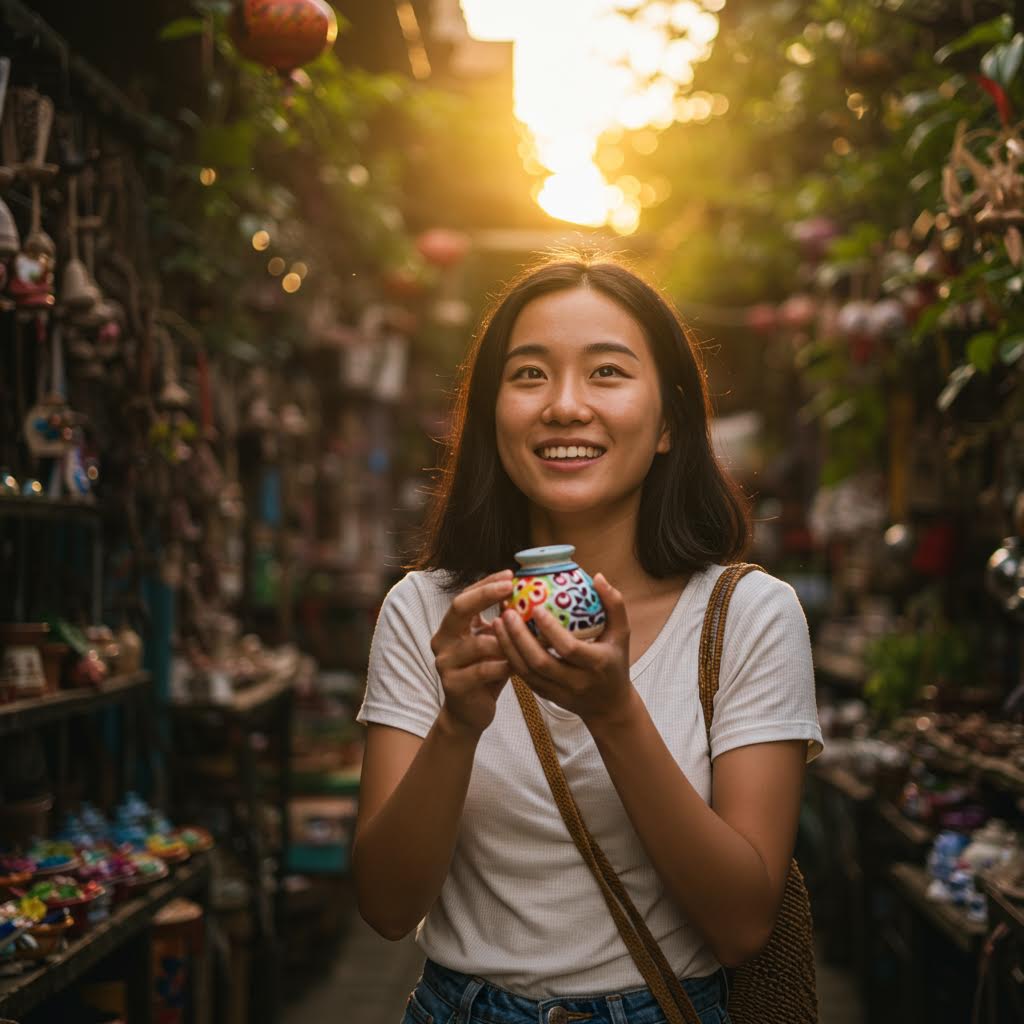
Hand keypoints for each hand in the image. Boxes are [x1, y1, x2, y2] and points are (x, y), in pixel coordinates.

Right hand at [430, 570, 513, 738]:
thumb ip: (501, 623)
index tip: (510, 574)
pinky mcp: (453, 684)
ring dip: (505, 639)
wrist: (469, 713)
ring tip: (526, 636)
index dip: (486, 583)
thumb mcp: (493, 643)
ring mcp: (444, 663)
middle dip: (486, 595)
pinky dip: (504, 665)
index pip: (466, 596)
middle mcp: (442, 640)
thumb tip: (530, 595)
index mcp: (451, 627)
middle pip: (459, 608)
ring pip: (478, 643)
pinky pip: (483, 670)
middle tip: (510, 587)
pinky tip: (518, 664)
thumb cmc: (486, 672)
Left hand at [492, 573, 633, 726]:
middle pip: (540, 662)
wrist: (610, 705)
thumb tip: (597, 576)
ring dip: (509, 647)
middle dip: (519, 637)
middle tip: (507, 612)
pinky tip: (501, 638)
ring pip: (526, 672)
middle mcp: (576, 681)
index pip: (569, 648)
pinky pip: (523, 677)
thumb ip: (614, 604)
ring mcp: (559, 692)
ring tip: (498, 622)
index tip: (536, 608)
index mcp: (597, 663)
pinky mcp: (545, 696)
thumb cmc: (615, 662)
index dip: (550, 629)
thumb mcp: (621, 633)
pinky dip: (510, 658)